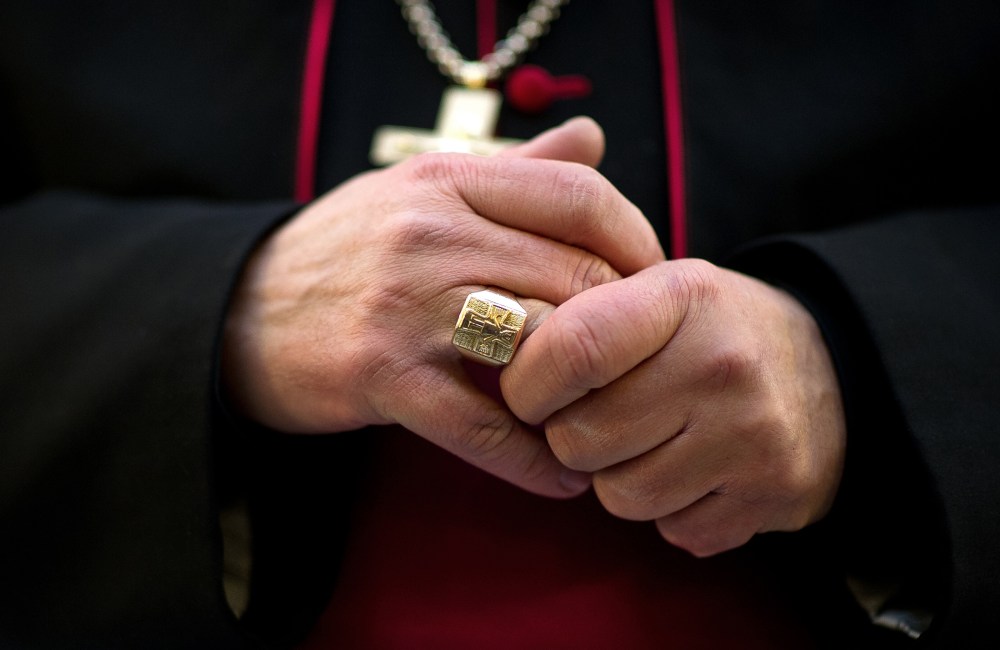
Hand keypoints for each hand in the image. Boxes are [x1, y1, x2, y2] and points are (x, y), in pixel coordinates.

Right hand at [221, 118, 663, 497]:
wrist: (240, 312)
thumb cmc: (347, 250)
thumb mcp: (420, 189)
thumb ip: (514, 167)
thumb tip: (593, 136)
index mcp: (447, 179)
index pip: (579, 195)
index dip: (636, 241)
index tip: (652, 283)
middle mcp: (430, 232)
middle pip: (575, 275)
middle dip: (624, 328)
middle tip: (639, 363)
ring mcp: (404, 305)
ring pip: (541, 344)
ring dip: (589, 394)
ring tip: (610, 418)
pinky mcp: (381, 375)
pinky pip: (483, 428)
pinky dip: (533, 461)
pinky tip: (563, 478)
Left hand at [502, 259, 845, 552]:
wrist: (836, 375)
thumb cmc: (717, 331)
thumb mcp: (661, 292)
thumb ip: (583, 316)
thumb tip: (501, 347)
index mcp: (684, 297)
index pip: (569, 350)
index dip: (526, 383)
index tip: (528, 390)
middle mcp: (722, 366)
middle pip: (578, 439)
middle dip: (571, 436)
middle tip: (602, 414)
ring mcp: (752, 438)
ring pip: (618, 496)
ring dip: (619, 477)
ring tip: (654, 440)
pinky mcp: (770, 497)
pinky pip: (670, 529)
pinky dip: (670, 508)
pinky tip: (695, 469)